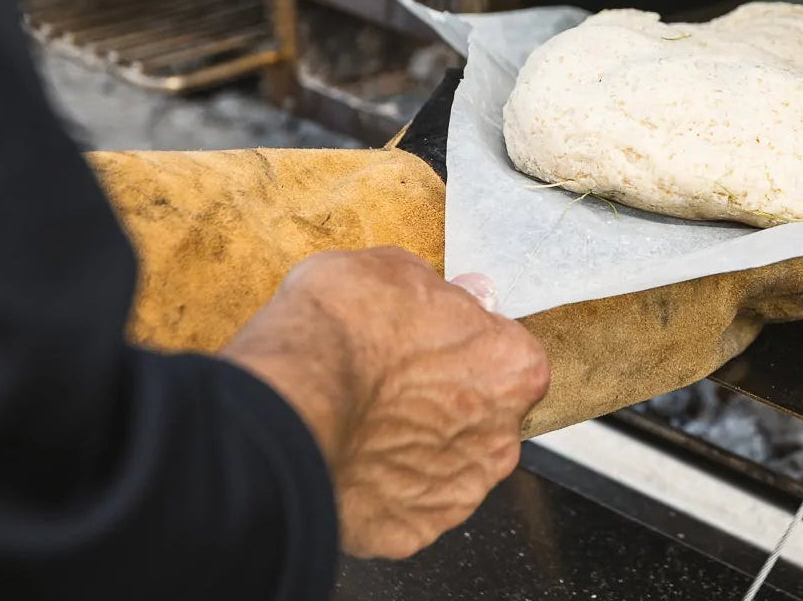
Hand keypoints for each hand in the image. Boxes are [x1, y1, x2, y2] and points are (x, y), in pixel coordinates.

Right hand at [221, 247, 548, 557]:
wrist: (289, 401)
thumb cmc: (343, 330)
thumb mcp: (397, 271)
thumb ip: (445, 293)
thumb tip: (464, 295)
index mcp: (512, 366)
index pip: (510, 358)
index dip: (468, 348)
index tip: (436, 344)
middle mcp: (500, 435)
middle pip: (486, 417)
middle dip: (450, 404)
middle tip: (396, 386)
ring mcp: (458, 491)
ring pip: (448, 466)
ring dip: (420, 450)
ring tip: (368, 425)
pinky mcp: (412, 532)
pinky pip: (407, 507)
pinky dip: (385, 490)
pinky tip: (355, 461)